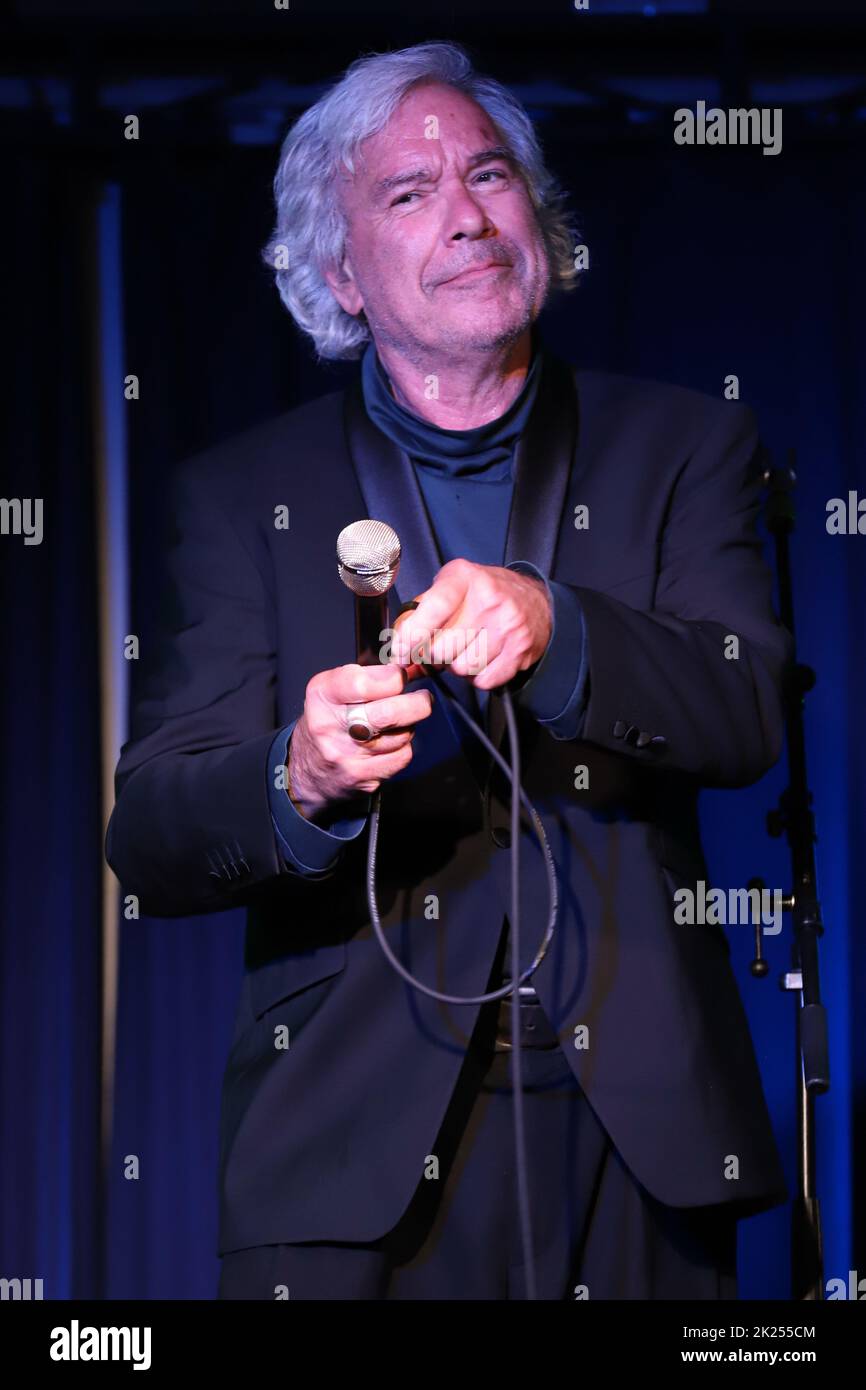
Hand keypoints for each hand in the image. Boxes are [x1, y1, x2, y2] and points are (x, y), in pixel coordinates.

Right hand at [287, 661, 432, 819]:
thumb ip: (369, 675)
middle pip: (388, 714)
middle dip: (417, 703)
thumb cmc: (328, 720)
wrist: (308, 768)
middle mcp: (330, 727)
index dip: (392, 678)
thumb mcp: (334, 689)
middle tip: (423, 698)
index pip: (361, 683)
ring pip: (401, 736)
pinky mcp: (362, 777)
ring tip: (396, 722)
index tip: (401, 677)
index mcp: (322, 696)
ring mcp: (346, 756)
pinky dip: (403, 747)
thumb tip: (411, 667)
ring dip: (408, 726)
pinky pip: (402, 757)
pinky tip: (390, 743)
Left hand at [391, 559, 552, 690]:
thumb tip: (398, 654)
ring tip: (465, 649)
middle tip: (440, 648)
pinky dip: (477, 677)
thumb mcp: (451, 587)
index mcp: (464, 578)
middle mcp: (488, 599)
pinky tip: (482, 658)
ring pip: (462, 667)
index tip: (400, 652)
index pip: (433, 608)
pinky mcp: (520, 650)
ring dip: (456, 666)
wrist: (536, 600)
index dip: (411, 635)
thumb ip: (420, 614)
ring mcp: (508, 625)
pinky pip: (483, 680)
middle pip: (442, 648)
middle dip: (434, 655)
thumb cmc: (484, 595)